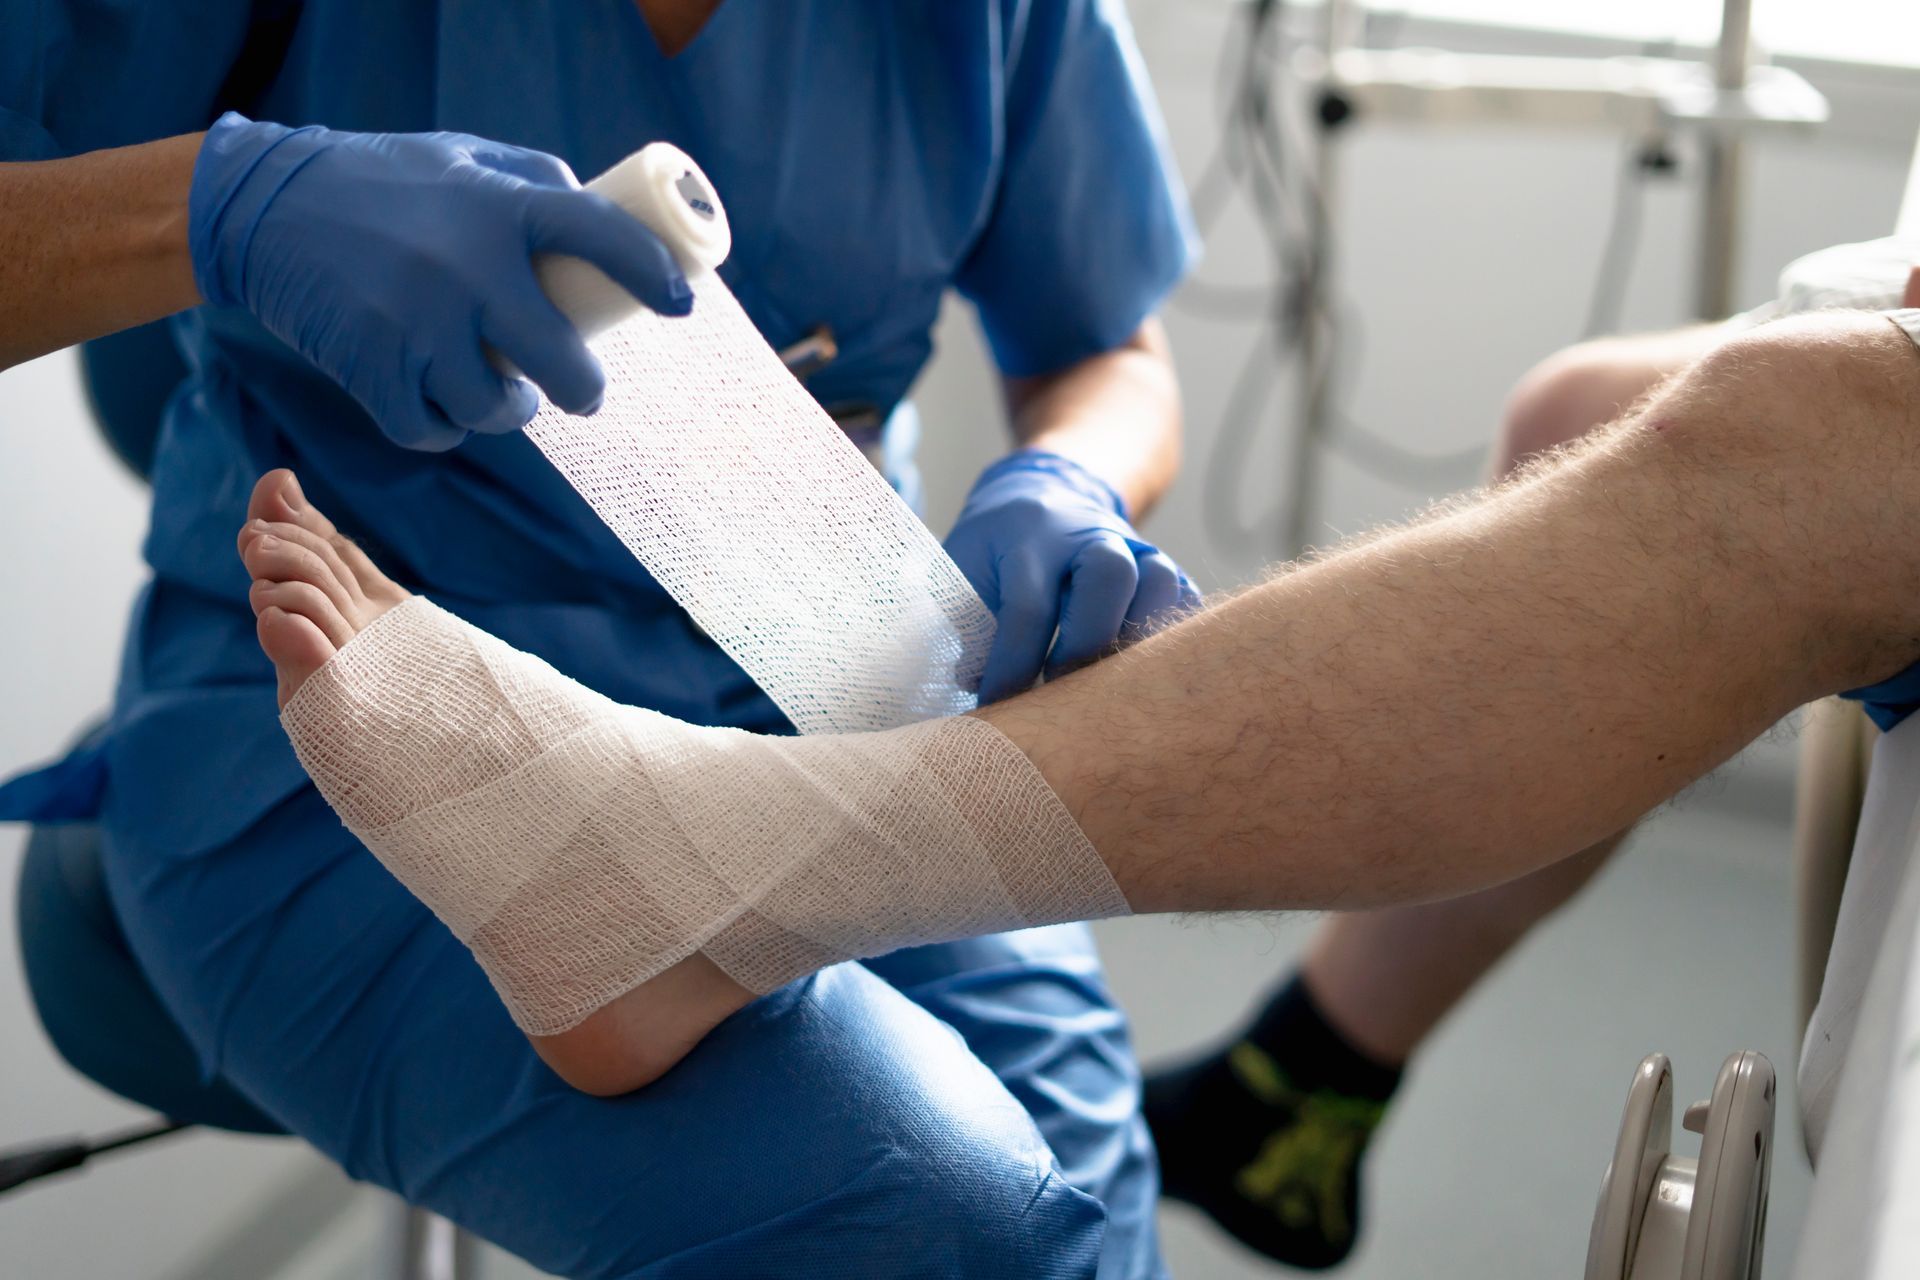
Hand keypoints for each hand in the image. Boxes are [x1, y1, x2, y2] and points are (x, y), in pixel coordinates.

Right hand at [189, 112, 690, 450]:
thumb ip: (534, 181)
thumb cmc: (383, 182)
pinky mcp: (372, 367)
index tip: (681, 304)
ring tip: (506, 395)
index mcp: (498, 207)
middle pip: (561, 362)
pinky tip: (446, 406)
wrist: (264, 208)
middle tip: (584, 392)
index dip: (650, 273)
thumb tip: (606, 219)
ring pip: (495, 408)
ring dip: (509, 412)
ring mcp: (417, 323)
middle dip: (584, 390)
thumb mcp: (463, 157)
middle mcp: (465, 267)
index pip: (598, 237)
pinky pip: (433, 428)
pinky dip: (445, 426)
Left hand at [945, 450, 1199, 702]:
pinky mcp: (1162, 565)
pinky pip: (1185, 597)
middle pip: (1109, 575)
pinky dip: (1173, 639)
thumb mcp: (965, 570)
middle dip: (1086, 645)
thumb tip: (985, 694)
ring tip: (1107, 689)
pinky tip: (1143, 677)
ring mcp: (1134, 545)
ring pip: (1159, 581)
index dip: (1013, 665)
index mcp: (1030, 537)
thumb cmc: (997, 549)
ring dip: (1137, 641)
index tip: (996, 706)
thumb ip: (969, 627)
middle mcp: (1089, 534)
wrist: (1044, 495)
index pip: (1028, 605)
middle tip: (1059, 693)